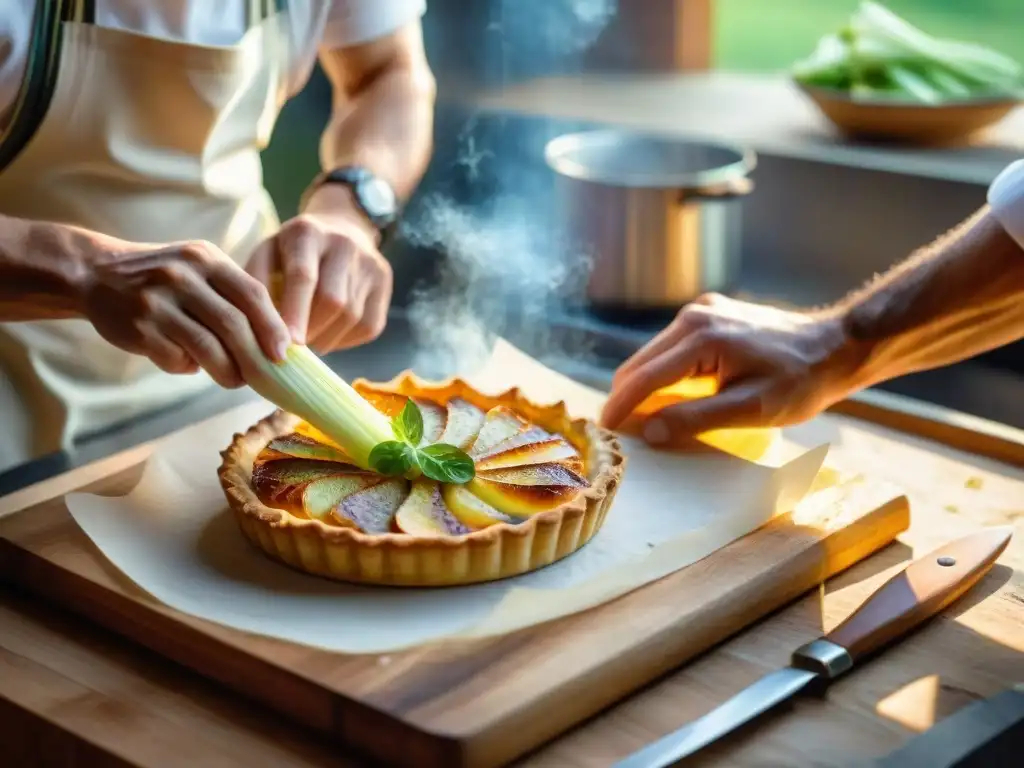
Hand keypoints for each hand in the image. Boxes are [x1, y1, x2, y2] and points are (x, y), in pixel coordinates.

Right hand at [80, 239, 291, 388]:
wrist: (96, 272)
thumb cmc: (165, 278)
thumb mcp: (200, 268)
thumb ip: (234, 294)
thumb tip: (277, 342)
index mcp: (206, 259)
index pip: (252, 294)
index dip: (273, 327)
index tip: (286, 353)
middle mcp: (182, 277)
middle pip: (233, 324)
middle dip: (254, 357)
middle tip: (265, 376)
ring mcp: (158, 302)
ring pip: (207, 347)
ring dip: (227, 371)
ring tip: (234, 380)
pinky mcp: (138, 327)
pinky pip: (176, 358)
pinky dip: (188, 367)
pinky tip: (188, 363)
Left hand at [246, 189, 392, 353]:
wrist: (340, 227)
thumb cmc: (292, 250)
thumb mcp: (266, 254)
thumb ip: (257, 284)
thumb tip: (259, 328)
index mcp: (307, 232)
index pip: (303, 276)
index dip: (294, 313)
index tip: (285, 344)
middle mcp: (344, 244)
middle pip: (333, 300)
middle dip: (311, 330)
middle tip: (293, 347)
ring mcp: (370, 263)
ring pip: (352, 317)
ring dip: (327, 338)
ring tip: (308, 339)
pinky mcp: (385, 282)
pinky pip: (369, 325)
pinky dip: (346, 339)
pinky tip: (329, 334)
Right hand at [599, 293, 856, 445]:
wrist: (834, 347)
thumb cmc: (799, 382)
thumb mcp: (750, 410)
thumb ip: (696, 419)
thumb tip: (650, 432)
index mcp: (701, 338)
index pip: (645, 378)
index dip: (621, 408)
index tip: (604, 433)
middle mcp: (694, 317)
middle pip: (640, 363)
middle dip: (625, 397)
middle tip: (616, 431)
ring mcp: (700, 312)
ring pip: (652, 355)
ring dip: (642, 385)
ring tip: (635, 418)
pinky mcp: (708, 315)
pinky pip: (670, 348)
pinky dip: (662, 372)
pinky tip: (664, 396)